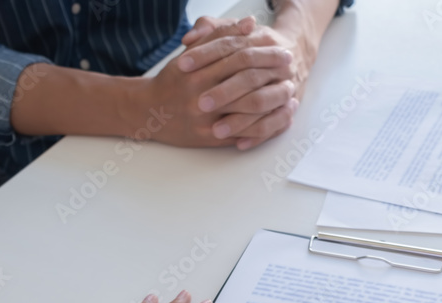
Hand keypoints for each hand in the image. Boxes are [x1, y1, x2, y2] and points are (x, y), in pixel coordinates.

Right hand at [128, 16, 294, 147]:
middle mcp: (199, 97)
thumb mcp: (191, 53)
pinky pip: (244, 133)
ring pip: (247, 110)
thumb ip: (219, 37)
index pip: (235, 58)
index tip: (282, 49)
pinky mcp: (211, 139)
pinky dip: (264, 125)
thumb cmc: (173, 80)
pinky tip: (280, 116)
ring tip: (291, 90)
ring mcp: (206, 121)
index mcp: (194, 73)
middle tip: (292, 67)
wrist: (149, 112)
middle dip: (271, 74)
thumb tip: (250, 23)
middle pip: (244, 83)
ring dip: (273, 101)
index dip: (262, 53)